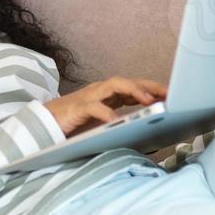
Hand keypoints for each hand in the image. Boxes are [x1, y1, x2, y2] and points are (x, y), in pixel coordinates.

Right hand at [42, 77, 167, 137]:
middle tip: (168, 94)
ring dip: (133, 91)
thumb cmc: (74, 127)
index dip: (153, 89)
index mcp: (107, 96)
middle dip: (149, 86)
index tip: (172, 95)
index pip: (133, 88)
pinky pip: (94, 107)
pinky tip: (116, 120)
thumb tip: (147, 133)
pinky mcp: (77, 108)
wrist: (43, 126)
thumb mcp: (102, 126)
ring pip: (114, 86)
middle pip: (128, 82)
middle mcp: (100, 92)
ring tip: (148, 100)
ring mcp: (88, 97)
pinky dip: (106, 112)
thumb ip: (120, 124)